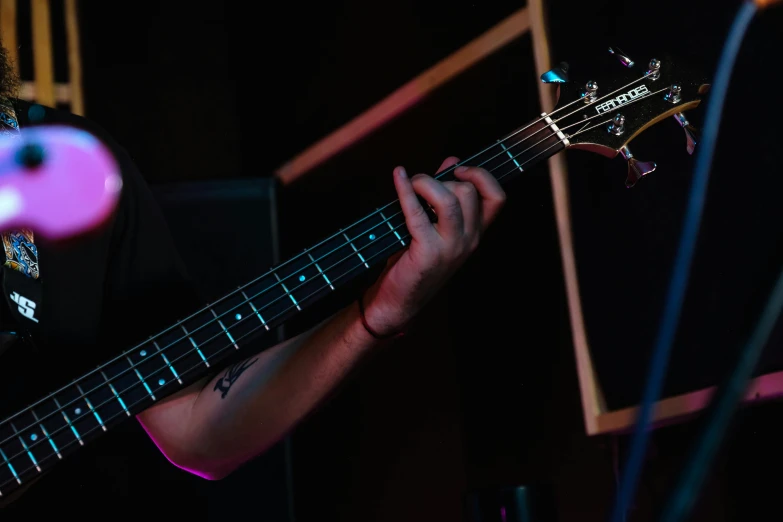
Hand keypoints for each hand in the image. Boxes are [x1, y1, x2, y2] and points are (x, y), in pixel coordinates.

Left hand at [361, 156, 505, 336]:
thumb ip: (445, 195)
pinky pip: (418, 213)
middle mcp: (468, 240)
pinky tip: (398, 178)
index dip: (482, 176)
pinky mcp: (427, 252)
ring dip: (426, 183)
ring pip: (449, 199)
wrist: (400, 301)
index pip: (497, 198)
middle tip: (421, 184)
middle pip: (468, 193)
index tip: (459, 168)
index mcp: (475, 234)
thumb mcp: (437, 228)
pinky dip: (405, 190)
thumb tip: (451, 162)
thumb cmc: (415, 262)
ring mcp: (450, 248)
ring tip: (411, 185)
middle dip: (442, 179)